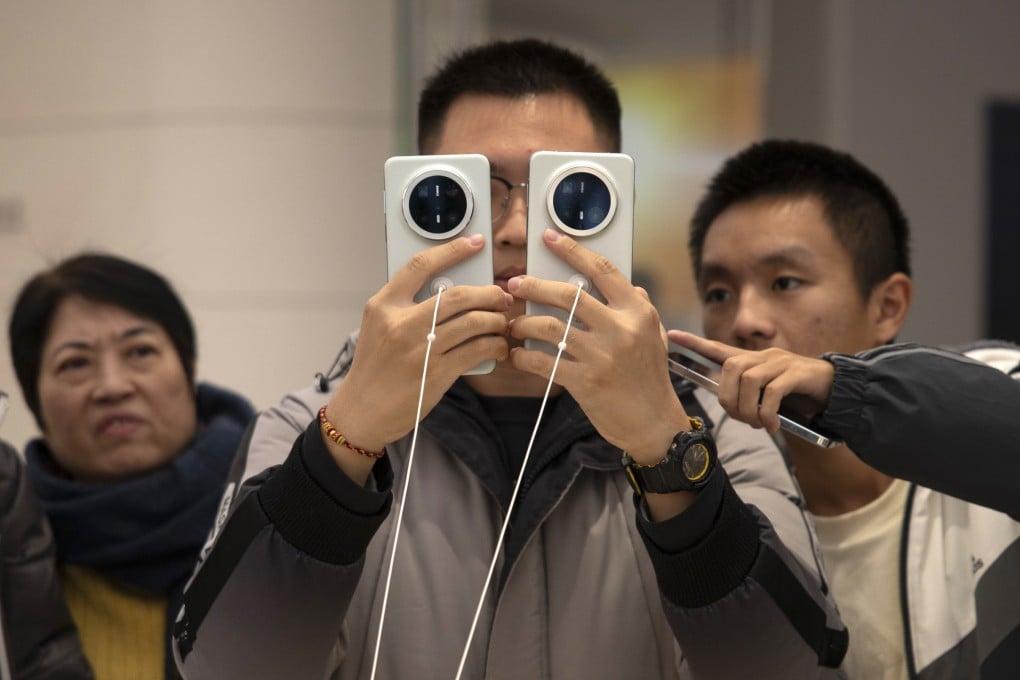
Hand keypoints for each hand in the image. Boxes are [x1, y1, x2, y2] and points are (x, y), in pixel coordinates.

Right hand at [327, 235, 511, 476]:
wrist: (362, 410)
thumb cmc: (374, 368)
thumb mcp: (379, 327)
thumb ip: (407, 307)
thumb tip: (450, 292)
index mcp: (384, 306)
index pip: (420, 266)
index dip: (452, 250)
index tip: (475, 242)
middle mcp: (401, 323)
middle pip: (458, 295)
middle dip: (489, 293)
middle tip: (502, 297)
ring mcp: (420, 349)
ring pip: (473, 322)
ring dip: (496, 321)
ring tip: (502, 323)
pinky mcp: (436, 373)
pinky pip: (476, 350)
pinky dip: (494, 346)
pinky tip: (498, 347)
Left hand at [508, 229, 688, 463]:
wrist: (654, 423)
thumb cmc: (651, 379)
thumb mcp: (655, 336)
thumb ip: (640, 308)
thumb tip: (631, 284)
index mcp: (637, 312)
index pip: (601, 270)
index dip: (571, 250)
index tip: (549, 238)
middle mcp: (620, 329)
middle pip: (566, 295)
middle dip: (533, 286)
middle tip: (514, 286)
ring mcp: (602, 356)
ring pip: (548, 327)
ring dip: (523, 323)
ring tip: (513, 325)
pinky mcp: (585, 381)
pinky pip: (543, 360)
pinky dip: (524, 356)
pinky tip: (518, 354)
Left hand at [667, 330, 834, 433]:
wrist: (835, 389)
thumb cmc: (797, 395)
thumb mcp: (767, 393)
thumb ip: (748, 396)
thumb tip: (731, 410)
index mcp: (753, 361)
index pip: (718, 348)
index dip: (695, 342)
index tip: (672, 334)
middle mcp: (764, 357)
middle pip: (731, 370)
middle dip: (730, 400)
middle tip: (743, 420)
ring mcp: (780, 363)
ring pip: (750, 381)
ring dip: (749, 409)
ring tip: (759, 424)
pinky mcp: (797, 374)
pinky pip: (773, 392)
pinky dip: (768, 412)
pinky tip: (772, 425)